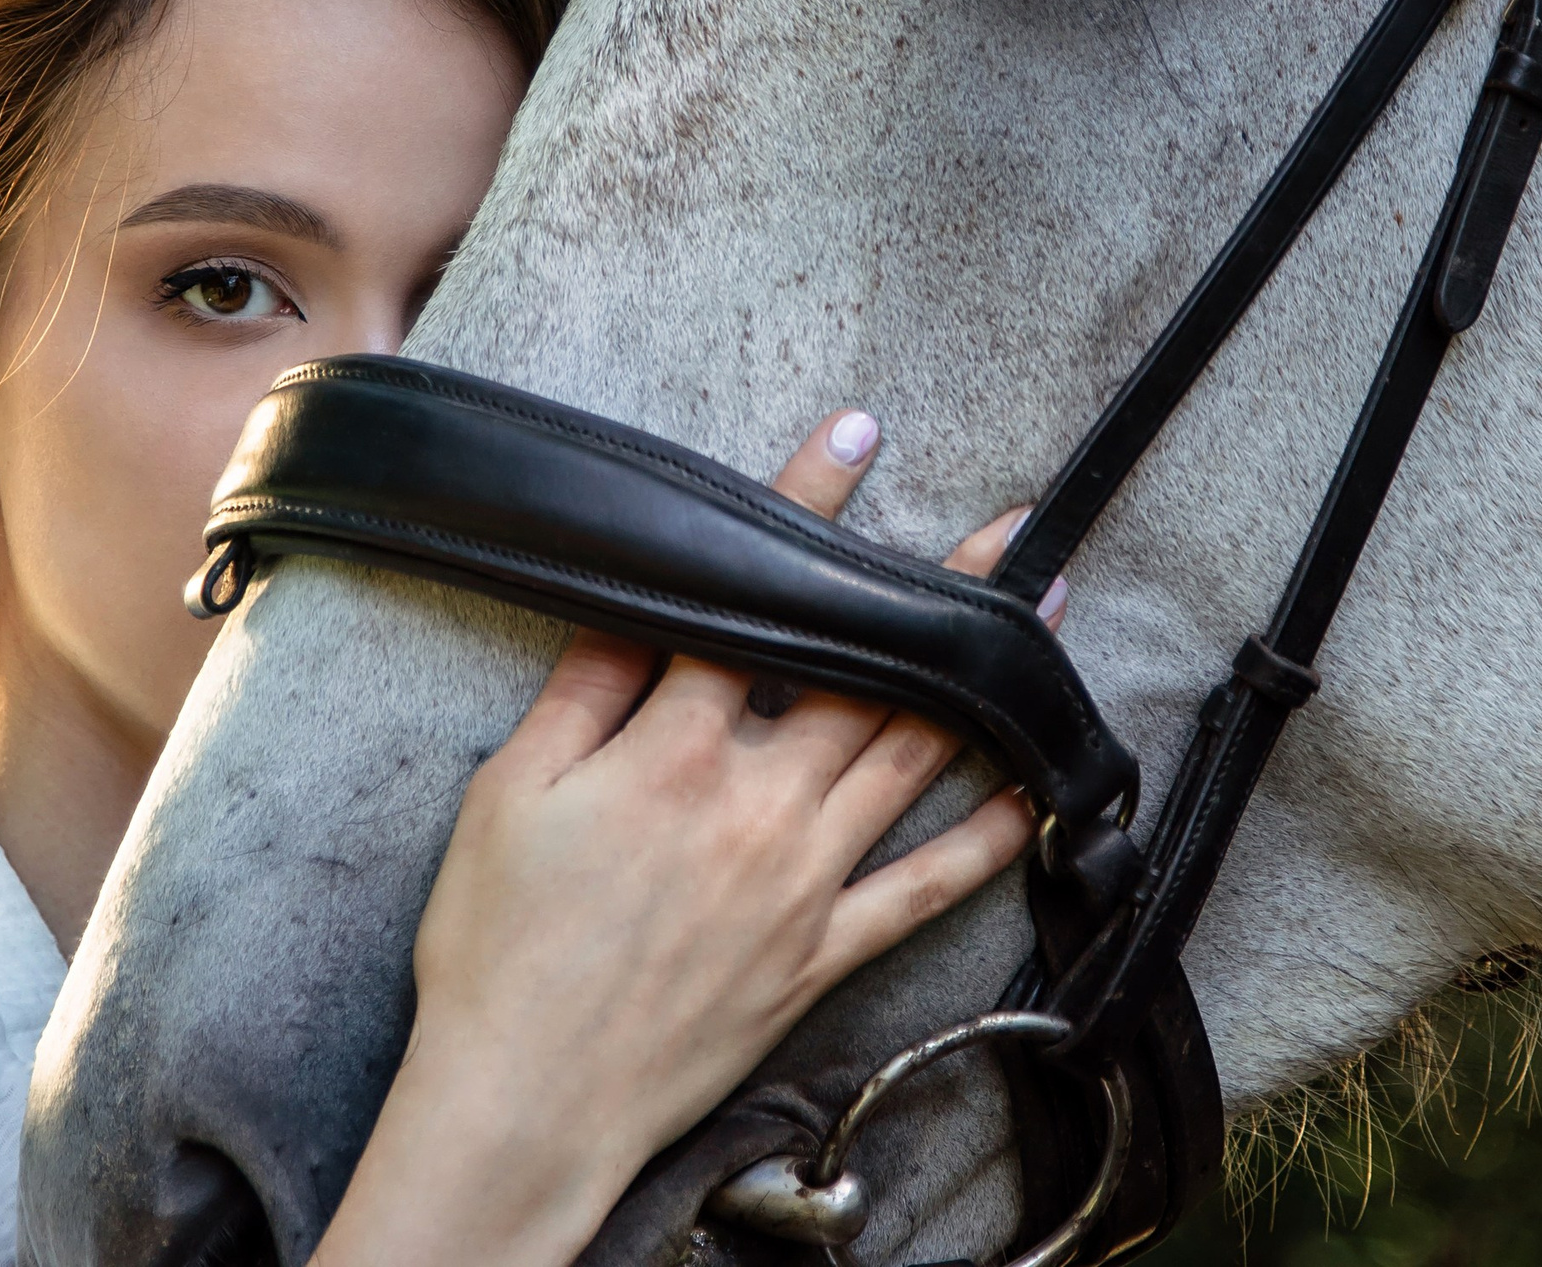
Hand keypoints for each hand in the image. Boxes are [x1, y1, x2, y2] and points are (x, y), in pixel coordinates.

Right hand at [310, 410, 1046, 1266]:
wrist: (528, 1102)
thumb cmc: (501, 949)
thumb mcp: (510, 798)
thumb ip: (583, 693)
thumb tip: (639, 605)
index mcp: (674, 755)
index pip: (751, 608)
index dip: (803, 513)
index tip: (856, 439)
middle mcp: (758, 807)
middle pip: (867, 674)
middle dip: (941, 593)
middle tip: (1014, 529)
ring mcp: (804, 883)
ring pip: (912, 761)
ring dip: (984, 685)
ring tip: (1040, 620)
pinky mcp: (824, 955)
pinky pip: (923, 890)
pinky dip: (985, 842)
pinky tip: (1033, 793)